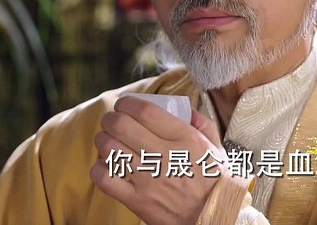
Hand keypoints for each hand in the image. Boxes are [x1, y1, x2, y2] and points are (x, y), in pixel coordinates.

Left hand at [90, 96, 225, 224]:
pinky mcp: (138, 201)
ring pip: (110, 149)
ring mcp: (149, 179)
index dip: (128, 103)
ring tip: (107, 140)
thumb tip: (185, 109)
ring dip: (103, 140)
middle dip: (110, 119)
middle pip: (121, 126)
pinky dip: (99, 169)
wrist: (215, 216)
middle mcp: (164, 154)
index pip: (145, 111)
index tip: (125, 104)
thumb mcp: (217, 147)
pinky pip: (105, 180)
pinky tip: (106, 166)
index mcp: (185, 138)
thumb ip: (202, 124)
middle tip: (112, 121)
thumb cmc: (216, 181)